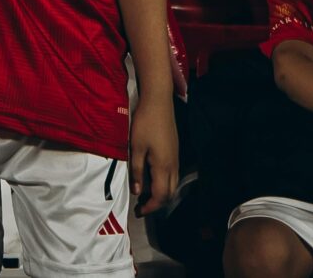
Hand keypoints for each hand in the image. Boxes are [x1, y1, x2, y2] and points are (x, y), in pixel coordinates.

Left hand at [129, 97, 178, 216]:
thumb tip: (138, 192)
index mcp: (163, 167)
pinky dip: (164, 182)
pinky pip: (173, 174)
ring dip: (162, 193)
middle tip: (142, 205)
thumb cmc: (145, 124)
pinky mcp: (175, 151)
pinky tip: (153, 177)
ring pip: (173, 184)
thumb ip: (137, 172)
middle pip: (170, 193)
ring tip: (146, 193)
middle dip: (157, 203)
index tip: (139, 212)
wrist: (158, 102)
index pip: (161, 196)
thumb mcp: (136, 148)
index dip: (150, 207)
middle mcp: (173, 165)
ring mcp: (176, 158)